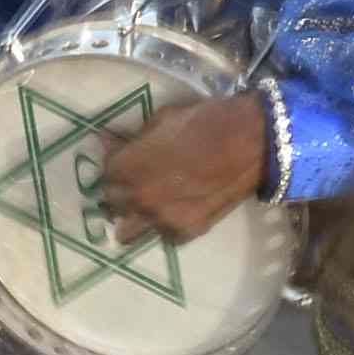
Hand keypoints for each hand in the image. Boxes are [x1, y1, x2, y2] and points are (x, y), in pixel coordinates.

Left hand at [93, 85, 274, 245]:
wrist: (249, 143)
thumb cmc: (203, 122)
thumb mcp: (161, 119)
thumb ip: (133, 140)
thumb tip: (109, 143)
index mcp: (128, 167)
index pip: (104, 176)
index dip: (113, 167)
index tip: (121, 162)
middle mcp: (139, 199)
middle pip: (112, 205)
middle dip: (118, 194)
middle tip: (131, 184)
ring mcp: (162, 220)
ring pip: (129, 232)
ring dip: (134, 218)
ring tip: (147, 206)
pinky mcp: (187, 232)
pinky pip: (164, 235)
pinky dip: (165, 225)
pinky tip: (175, 209)